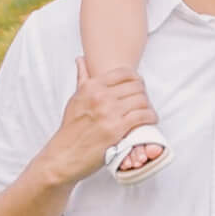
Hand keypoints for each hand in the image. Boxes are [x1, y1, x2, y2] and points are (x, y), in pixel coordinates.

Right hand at [41, 59, 157, 185]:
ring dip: (148, 106)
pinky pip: (143, 116)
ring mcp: (109, 111)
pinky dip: (151, 117)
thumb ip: (82, 79)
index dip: (136, 79)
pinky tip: (150, 120)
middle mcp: (100, 96)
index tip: (138, 87)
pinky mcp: (117, 128)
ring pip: (142, 100)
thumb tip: (81, 60)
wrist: (64, 155)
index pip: (124, 73)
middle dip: (143, 94)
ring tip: (147, 112)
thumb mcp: (75, 99)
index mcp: (91, 86)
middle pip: (136, 86)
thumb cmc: (70, 129)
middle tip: (143, 102)